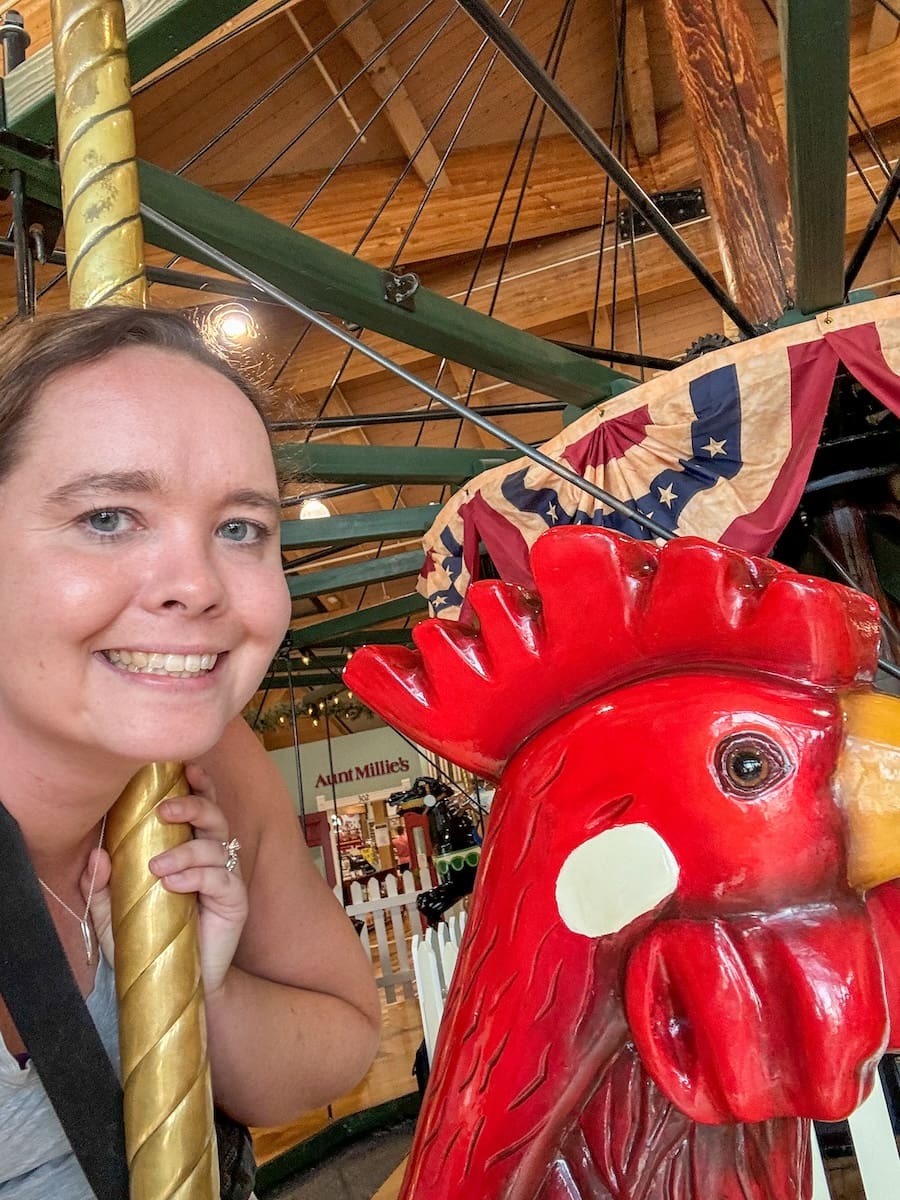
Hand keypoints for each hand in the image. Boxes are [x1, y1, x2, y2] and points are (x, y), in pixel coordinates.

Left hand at [82, 764, 248, 997]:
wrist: (172, 986)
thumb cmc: (146, 943)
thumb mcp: (110, 915)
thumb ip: (99, 887)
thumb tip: (95, 856)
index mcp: (186, 848)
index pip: (198, 805)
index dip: (196, 784)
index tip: (183, 768)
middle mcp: (211, 857)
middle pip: (214, 814)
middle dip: (193, 804)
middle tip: (164, 811)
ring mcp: (226, 878)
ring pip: (216, 845)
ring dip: (186, 850)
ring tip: (157, 867)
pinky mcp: (235, 901)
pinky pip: (222, 878)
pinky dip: (197, 876)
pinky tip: (174, 884)